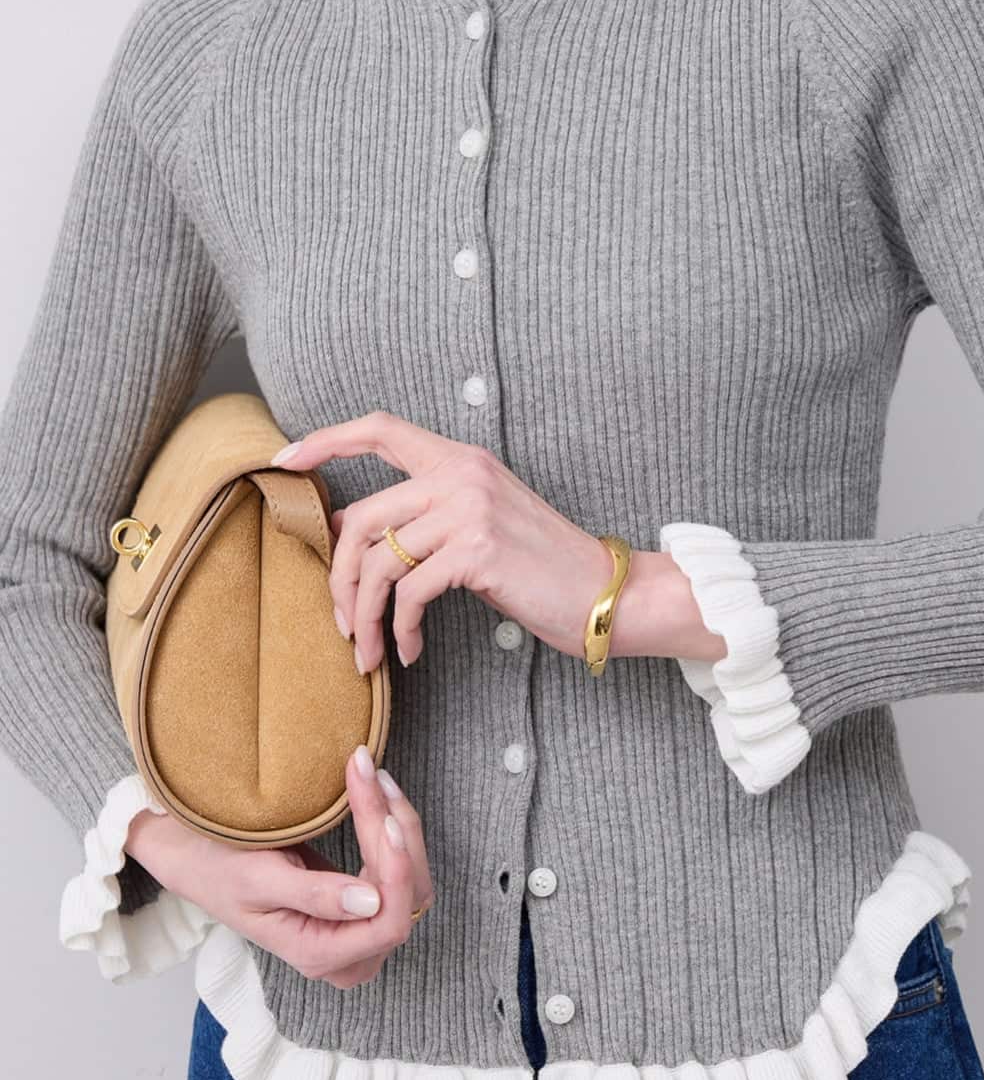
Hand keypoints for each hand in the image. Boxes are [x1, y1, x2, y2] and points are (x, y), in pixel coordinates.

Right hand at [124, 745, 434, 988]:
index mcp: (320, 956)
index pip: (389, 923)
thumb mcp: (258, 880)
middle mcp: (349, 954)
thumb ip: (315, 895)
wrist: (199, 861)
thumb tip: (371, 902)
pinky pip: (399, 868)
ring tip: (373, 776)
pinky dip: (393, 827)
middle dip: (396, 832)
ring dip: (399, 824)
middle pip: (407, 897)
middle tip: (371, 776)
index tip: (386, 820)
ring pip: (411, 879)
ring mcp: (361, 930)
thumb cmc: (221, 871)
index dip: (397, 872)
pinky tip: (378, 791)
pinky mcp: (366, 904)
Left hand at [269, 409, 725, 671]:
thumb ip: (430, 514)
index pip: (381, 428)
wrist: (602, 592)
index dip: (326, 441)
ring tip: (368, 650)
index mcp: (461, 458)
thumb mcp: (484, 521)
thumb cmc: (541, 566)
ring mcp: (470, 509)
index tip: (285, 461)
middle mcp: (462, 474)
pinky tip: (410, 651)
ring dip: (363, 616)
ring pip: (377, 562)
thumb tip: (356, 537)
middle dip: (336, 578)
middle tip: (339, 622)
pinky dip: (399, 630)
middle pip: (361, 518)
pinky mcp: (478, 551)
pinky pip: (409, 594)